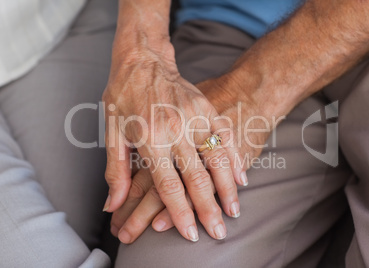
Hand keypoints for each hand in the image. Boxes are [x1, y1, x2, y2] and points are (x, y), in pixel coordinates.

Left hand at [110, 73, 271, 241]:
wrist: (142, 60)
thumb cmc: (123, 97)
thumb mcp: (111, 133)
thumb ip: (116, 171)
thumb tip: (113, 205)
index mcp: (149, 138)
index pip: (168, 185)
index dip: (180, 213)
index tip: (191, 233)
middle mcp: (175, 129)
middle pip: (197, 177)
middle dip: (209, 209)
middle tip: (218, 231)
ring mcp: (194, 117)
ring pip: (217, 158)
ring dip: (228, 187)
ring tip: (234, 210)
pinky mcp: (207, 108)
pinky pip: (226, 136)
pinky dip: (235, 159)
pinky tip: (241, 178)